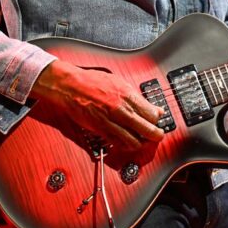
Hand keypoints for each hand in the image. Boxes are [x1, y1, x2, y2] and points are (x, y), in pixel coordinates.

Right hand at [30, 60, 165, 149]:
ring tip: (142, 140)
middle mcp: (121, 110)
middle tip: (156, 135)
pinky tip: (127, 141)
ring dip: (141, 142)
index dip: (157, 120)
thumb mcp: (119, 83)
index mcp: (127, 96)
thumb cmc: (92, 82)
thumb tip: (153, 107)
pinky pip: (118, 143)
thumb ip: (137, 97)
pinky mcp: (101, 130)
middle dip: (156, 135)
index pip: (152, 114)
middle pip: (148, 130)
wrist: (70, 86)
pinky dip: (125, 145)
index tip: (157, 121)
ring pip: (134, 141)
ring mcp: (111, 121)